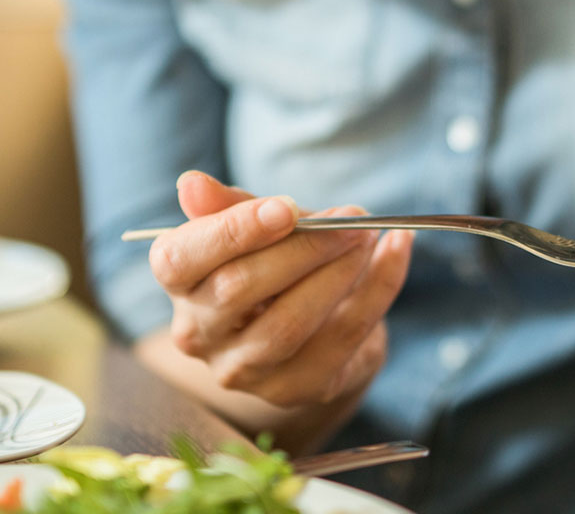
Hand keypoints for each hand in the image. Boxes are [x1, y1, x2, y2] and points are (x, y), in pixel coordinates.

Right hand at [148, 171, 413, 408]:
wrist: (314, 321)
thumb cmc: (275, 261)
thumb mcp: (254, 223)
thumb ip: (228, 205)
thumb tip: (191, 185)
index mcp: (179, 283)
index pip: (182, 259)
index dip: (233, 231)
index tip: (286, 207)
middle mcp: (197, 334)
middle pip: (240, 289)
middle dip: (303, 248)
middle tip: (351, 217)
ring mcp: (242, 370)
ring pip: (289, 324)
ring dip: (339, 273)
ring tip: (370, 235)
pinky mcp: (293, 390)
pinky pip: (340, 339)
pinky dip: (378, 290)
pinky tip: (395, 251)